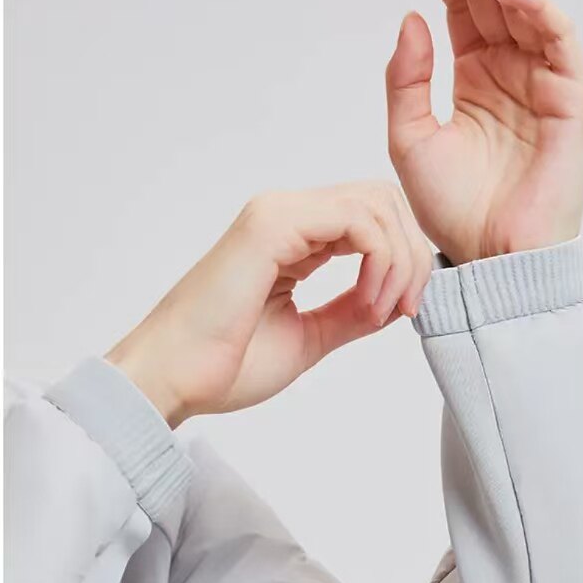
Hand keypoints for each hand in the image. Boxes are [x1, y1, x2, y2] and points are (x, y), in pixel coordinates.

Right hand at [106, 182, 431, 426]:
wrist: (171, 381)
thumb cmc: (224, 366)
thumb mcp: (308, 337)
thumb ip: (351, 314)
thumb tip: (396, 301)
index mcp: (291, 239)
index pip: (370, 219)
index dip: (404, 260)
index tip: (405, 313)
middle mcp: (285, 216)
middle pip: (381, 201)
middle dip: (410, 253)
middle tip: (408, 308)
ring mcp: (276, 215)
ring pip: (375, 205)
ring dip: (398, 259)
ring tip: (385, 310)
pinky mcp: (271, 226)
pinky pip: (356, 220)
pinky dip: (380, 259)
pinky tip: (368, 302)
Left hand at [386, 0, 582, 264]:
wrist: (489, 259)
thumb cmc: (454, 211)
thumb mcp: (410, 139)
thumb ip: (406, 81)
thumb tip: (412, 17)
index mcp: (476, 79)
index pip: (460, 8)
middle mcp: (510, 73)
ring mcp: (543, 83)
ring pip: (524, 8)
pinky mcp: (571, 101)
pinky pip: (558, 40)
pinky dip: (535, 9)